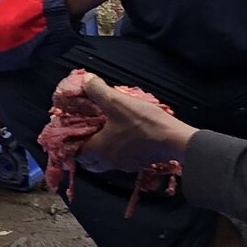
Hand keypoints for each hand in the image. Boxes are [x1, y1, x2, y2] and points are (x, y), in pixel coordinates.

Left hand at [67, 74, 193, 174]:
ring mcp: (125, 165)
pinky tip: (124, 136)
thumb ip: (98, 91)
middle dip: (85, 150)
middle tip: (87, 134)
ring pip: (105, 162)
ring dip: (101, 151)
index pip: (76, 153)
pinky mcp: (138, 163)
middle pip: (89, 162)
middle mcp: (109, 161)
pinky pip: (121, 160)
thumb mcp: (117, 101)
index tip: (73, 131)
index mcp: (99, 150)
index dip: (71, 143)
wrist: (174, 140)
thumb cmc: (143, 123)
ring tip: (104, 133)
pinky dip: (117, 151)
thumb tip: (85, 81)